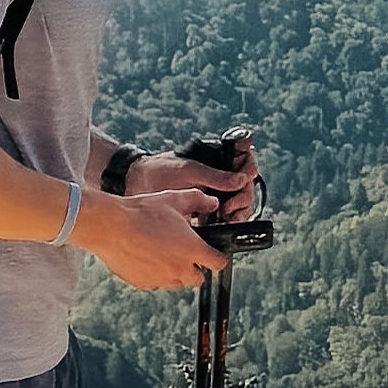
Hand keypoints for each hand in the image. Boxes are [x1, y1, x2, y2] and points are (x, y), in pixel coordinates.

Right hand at [75, 185, 227, 292]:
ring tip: (163, 253)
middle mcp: (180, 269)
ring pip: (176, 283)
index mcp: (192, 249)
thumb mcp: (174, 199)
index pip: (218, 263)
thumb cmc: (141, 212)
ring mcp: (161, 279)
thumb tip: (212, 202)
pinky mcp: (143, 284)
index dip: (217, 257)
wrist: (110, 226)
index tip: (212, 254)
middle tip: (185, 252)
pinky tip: (146, 257)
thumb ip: (198, 200)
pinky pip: (156, 283)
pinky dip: (155, 274)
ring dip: (175, 272)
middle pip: (198, 279)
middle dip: (196, 268)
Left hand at [139, 133, 256, 215]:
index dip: (249, 170)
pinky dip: (227, 224)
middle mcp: (219, 179)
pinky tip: (221, 226)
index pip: (245, 163)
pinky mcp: (206, 213)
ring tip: (226, 217)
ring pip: (238, 206)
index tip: (245, 179)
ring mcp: (214, 196)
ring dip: (237, 212)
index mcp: (217, 162)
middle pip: (245, 188)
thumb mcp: (189, 171)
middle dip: (243, 198)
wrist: (137, 185)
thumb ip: (214, 177)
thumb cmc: (161, 170)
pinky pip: (225, 220)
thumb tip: (241, 180)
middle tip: (230, 207)